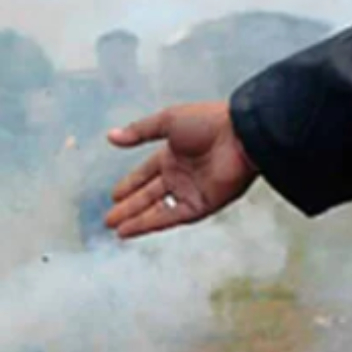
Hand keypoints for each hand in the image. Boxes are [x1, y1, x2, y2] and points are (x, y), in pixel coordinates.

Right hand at [103, 101, 258, 238]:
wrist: (242, 135)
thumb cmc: (210, 122)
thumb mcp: (167, 121)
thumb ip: (138, 131)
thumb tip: (112, 136)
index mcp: (173, 154)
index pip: (145, 174)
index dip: (130, 184)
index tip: (115, 195)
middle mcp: (181, 174)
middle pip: (148, 195)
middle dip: (128, 207)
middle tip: (109, 218)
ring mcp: (191, 191)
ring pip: (156, 209)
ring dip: (136, 220)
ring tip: (116, 228)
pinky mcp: (201, 205)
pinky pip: (170, 217)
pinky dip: (149, 225)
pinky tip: (131, 230)